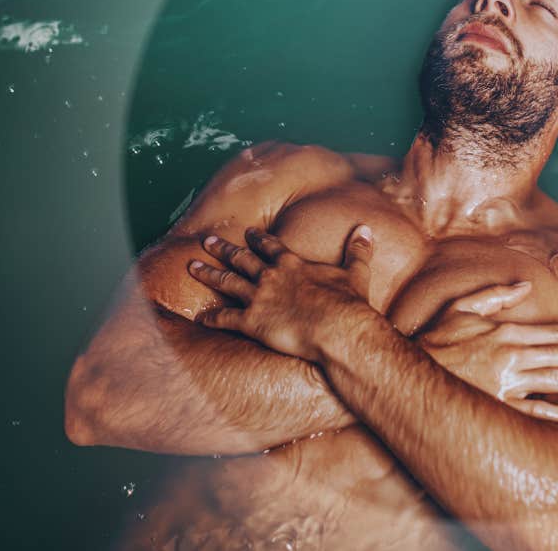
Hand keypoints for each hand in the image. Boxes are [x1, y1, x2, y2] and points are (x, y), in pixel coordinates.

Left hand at [186, 225, 374, 361]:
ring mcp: (258, 298)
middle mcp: (270, 276)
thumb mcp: (356, 272)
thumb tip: (366, 229)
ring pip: (226, 282)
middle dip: (223, 249)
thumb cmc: (348, 303)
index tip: (248, 232)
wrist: (338, 328)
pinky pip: (226, 318)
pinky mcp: (252, 322)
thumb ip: (358, 250)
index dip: (258, 239)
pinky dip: (211, 318)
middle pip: (241, 258)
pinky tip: (200, 318)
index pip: (270, 246)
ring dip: (208, 274)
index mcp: (292, 263)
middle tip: (207, 241)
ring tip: (191, 266)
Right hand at [419, 283, 557, 424]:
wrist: (408, 375)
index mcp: (505, 333)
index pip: (552, 335)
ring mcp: (507, 386)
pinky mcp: (501, 409)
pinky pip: (538, 413)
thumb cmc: (433, 340)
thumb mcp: (460, 307)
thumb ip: (494, 294)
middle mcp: (511, 358)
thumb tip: (524, 285)